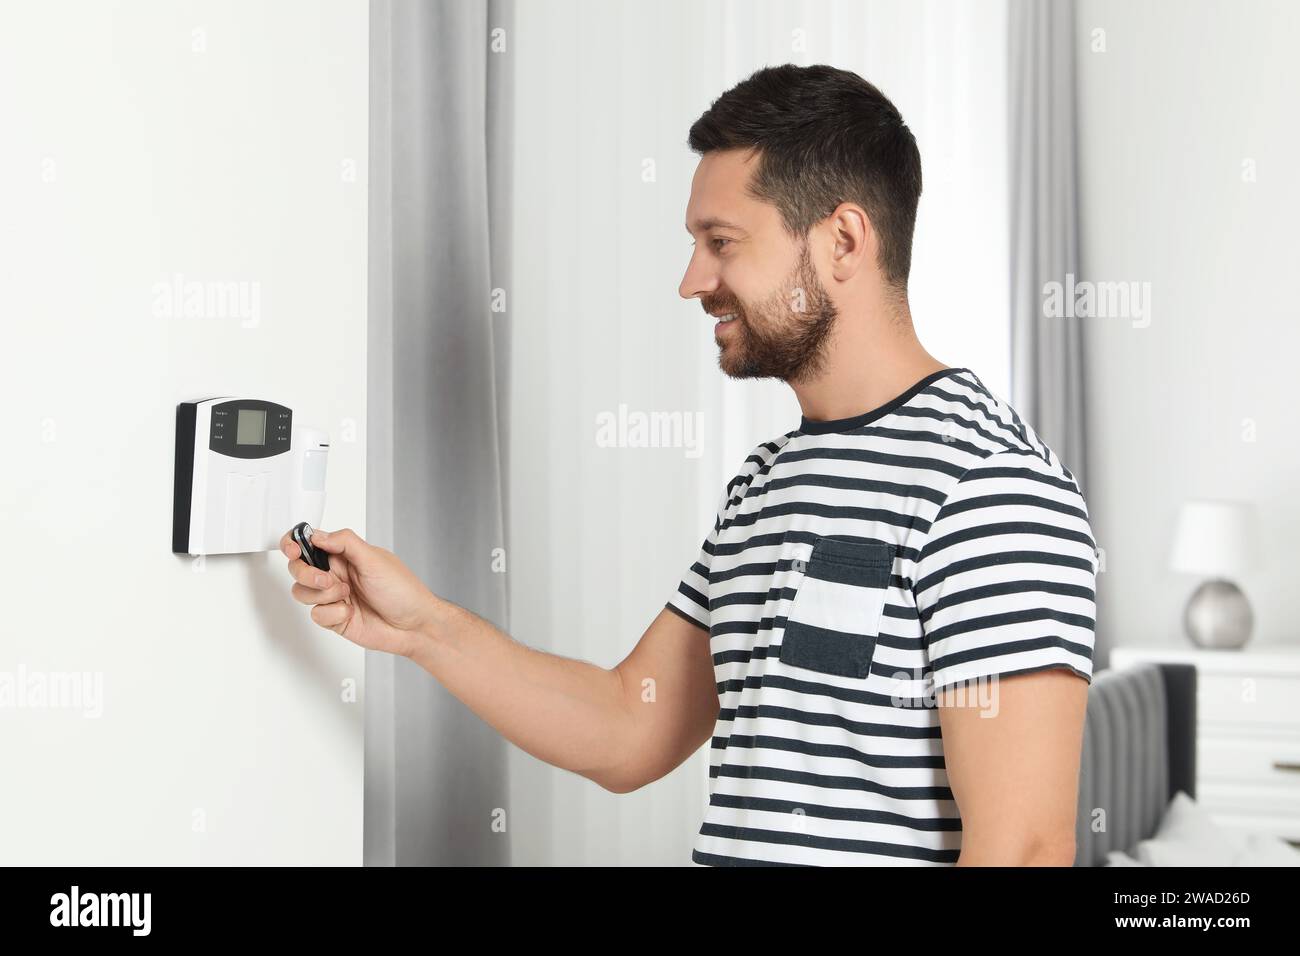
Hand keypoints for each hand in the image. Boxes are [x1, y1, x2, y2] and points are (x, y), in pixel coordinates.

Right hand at [280, 527, 434, 657]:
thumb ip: (344, 543)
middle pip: (299, 568)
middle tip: (327, 580)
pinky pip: (316, 614)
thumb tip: (317, 535)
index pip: (310, 543)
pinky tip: (351, 613)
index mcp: (345, 555)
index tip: (294, 551)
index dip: (294, 544)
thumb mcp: (374, 559)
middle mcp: (337, 574)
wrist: (413, 626)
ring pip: (302, 592)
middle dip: (307, 574)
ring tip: (346, 595)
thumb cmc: (403, 591)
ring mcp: (334, 597)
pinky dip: (333, 614)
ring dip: (322, 595)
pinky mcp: (334, 618)